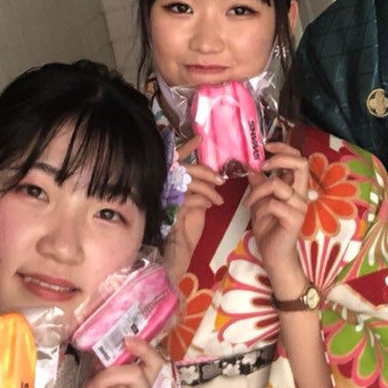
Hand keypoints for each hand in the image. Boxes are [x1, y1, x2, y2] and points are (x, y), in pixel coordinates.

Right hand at [163, 136, 223, 280]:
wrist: (178, 249)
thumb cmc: (187, 226)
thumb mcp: (195, 203)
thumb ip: (199, 188)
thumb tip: (214, 178)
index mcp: (171, 181)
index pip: (177, 158)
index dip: (187, 147)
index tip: (199, 138)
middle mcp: (166, 186)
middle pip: (187, 169)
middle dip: (206, 172)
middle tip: (221, 179)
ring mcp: (167, 197)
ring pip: (191, 183)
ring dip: (209, 189)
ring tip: (219, 199)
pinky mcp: (172, 210)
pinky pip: (191, 199)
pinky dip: (204, 201)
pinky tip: (210, 206)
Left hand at [245, 141, 310, 293]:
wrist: (273, 255)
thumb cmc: (268, 228)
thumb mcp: (259, 201)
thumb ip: (259, 184)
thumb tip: (252, 165)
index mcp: (295, 188)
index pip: (298, 159)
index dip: (284, 149)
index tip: (266, 145)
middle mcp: (301, 194)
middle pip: (301, 164)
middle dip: (280, 158)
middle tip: (263, 164)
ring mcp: (300, 206)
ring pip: (277, 184)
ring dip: (258, 192)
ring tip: (249, 203)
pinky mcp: (294, 218)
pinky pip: (273, 203)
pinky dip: (260, 207)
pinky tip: (256, 215)